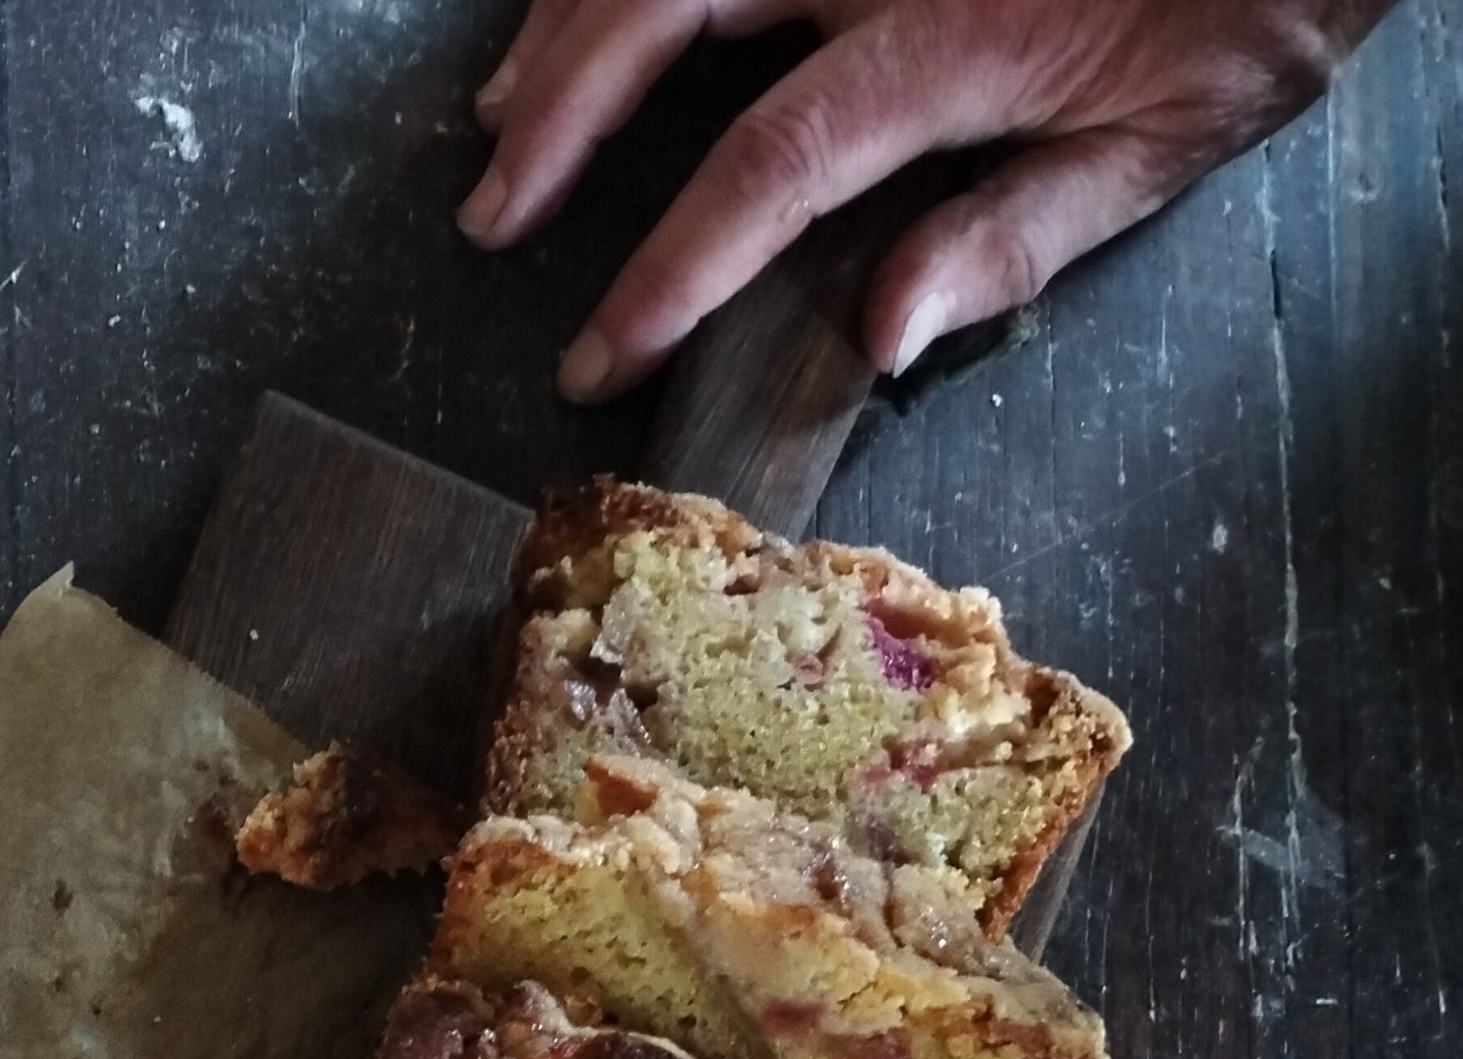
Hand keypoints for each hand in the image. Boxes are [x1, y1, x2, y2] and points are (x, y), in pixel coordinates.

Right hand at [460, 0, 1397, 397]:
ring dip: (567, 25)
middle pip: (676, 6)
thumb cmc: (1245, 2)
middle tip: (489, 214)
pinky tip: (576, 8)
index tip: (599, 347)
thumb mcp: (1163, 144)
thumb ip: (1014, 235)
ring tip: (498, 120)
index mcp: (958, 40)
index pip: (774, 162)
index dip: (669, 262)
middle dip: (563, 113)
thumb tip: (879, 332)